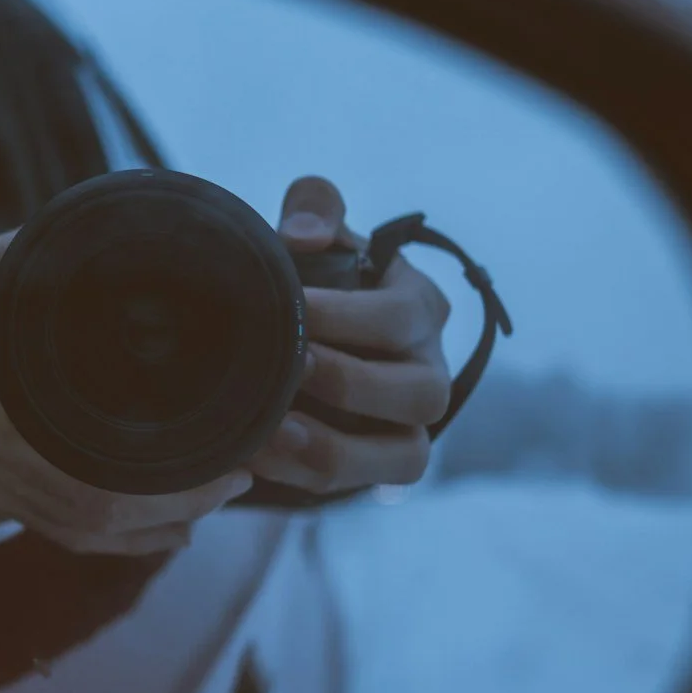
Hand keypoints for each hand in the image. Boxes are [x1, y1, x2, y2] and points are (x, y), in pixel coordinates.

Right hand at [0, 234, 250, 554]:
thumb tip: (121, 233)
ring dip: (160, 523)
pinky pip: (65, 535)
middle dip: (180, 498)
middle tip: (240, 470)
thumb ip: (42, 255)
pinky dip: (123, 541)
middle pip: (100, 501)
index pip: (86, 442)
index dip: (160, 462)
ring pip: (87, 527)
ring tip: (217, 494)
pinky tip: (169, 530)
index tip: (220, 442)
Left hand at [250, 175, 453, 492]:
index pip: (400, 314)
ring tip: (271, 432)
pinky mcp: (388, 463)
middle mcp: (429, 366)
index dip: (345, 317)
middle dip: (348, 384)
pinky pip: (369, 484)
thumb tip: (303, 235)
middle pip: (421, 391)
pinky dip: (316, 476)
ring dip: (337, 448)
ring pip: (407, 453)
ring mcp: (414, 423)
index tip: (288, 309)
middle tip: (284, 370)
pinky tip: (261, 459)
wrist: (295, 338)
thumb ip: (314, 208)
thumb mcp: (316, 236)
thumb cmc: (313, 280)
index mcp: (418, 304)